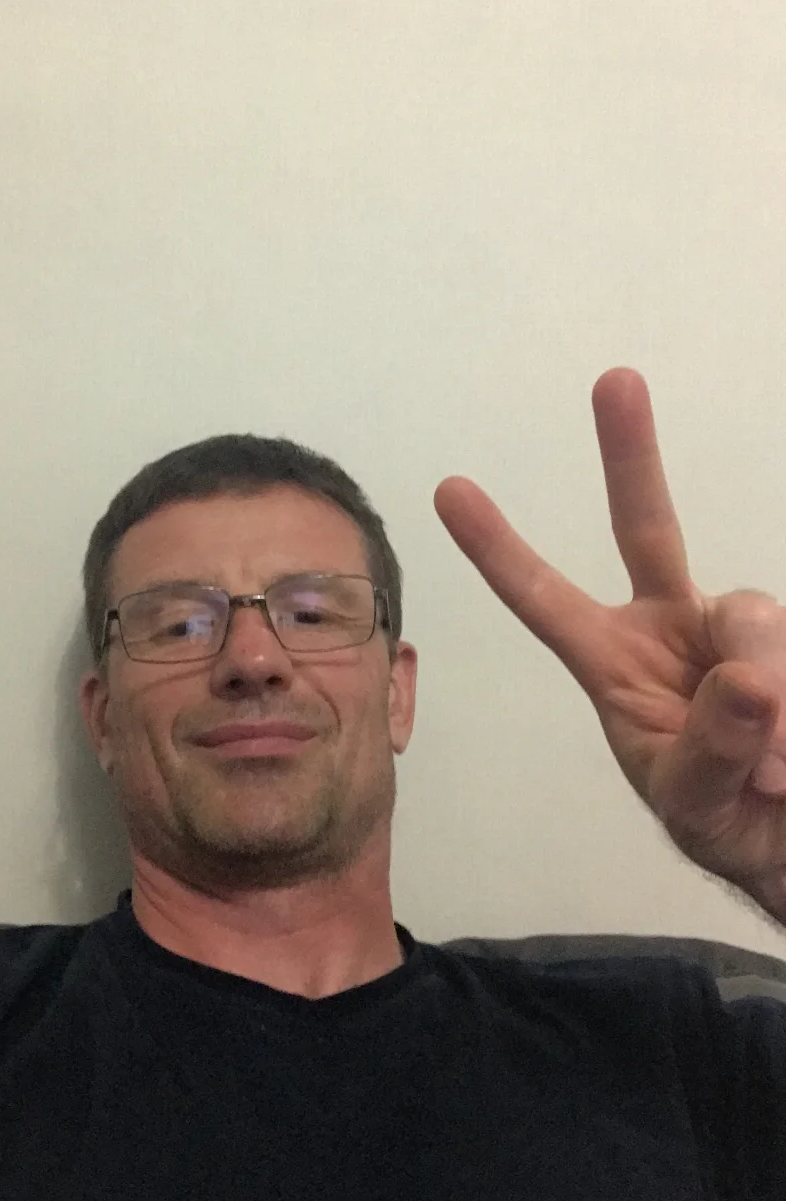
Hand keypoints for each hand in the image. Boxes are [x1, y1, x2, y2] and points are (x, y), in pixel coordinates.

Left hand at [433, 369, 785, 923]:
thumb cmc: (726, 820)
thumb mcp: (698, 803)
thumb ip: (712, 749)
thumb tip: (746, 681)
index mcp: (615, 663)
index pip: (547, 600)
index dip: (500, 550)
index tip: (449, 490)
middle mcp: (674, 627)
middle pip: (646, 528)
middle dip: (629, 455)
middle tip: (612, 381)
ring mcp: (738, 630)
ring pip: (751, 620)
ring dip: (766, 699)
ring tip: (775, 777)